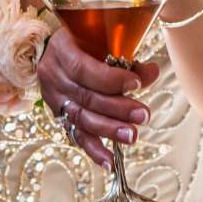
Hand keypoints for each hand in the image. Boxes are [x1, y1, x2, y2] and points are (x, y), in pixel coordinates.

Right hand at [37, 22, 159, 166]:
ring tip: (132, 136)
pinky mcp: (60, 116)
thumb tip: (152, 72)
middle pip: (86, 97)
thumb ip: (124, 57)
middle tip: (143, 115)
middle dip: (117, 108)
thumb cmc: (82, 38)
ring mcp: (55, 99)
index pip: (83, 69)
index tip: (136, 84)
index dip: (110, 79)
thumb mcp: (99, 39)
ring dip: (109, 130)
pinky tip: (110, 163)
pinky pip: (76, 135)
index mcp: (60, 50)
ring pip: (82, 118)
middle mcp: (53, 77)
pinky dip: (93, 150)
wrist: (50, 47)